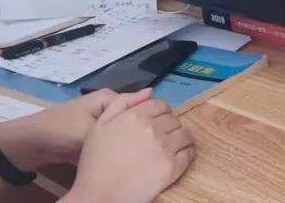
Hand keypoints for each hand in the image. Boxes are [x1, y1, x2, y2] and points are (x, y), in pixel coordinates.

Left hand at [0, 88, 148, 168]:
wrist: (33, 145)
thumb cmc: (63, 130)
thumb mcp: (94, 125)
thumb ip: (122, 114)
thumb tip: (152, 93)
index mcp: (111, 98)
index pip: (144, 105)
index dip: (156, 120)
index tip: (168, 136)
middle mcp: (109, 108)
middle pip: (136, 121)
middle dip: (145, 135)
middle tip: (158, 149)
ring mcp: (102, 124)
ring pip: (127, 134)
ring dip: (133, 145)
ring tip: (147, 157)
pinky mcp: (96, 138)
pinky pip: (115, 144)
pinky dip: (120, 152)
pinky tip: (130, 163)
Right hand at [65, 92, 194, 202]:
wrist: (100, 194)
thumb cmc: (95, 160)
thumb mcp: (100, 124)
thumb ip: (122, 103)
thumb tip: (148, 91)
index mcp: (135, 115)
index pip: (159, 104)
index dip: (160, 111)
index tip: (157, 120)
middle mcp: (153, 128)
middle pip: (173, 119)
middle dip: (170, 124)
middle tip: (162, 135)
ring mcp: (165, 148)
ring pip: (185, 134)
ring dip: (180, 137)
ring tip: (172, 145)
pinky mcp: (173, 168)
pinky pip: (188, 154)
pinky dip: (186, 152)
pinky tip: (178, 156)